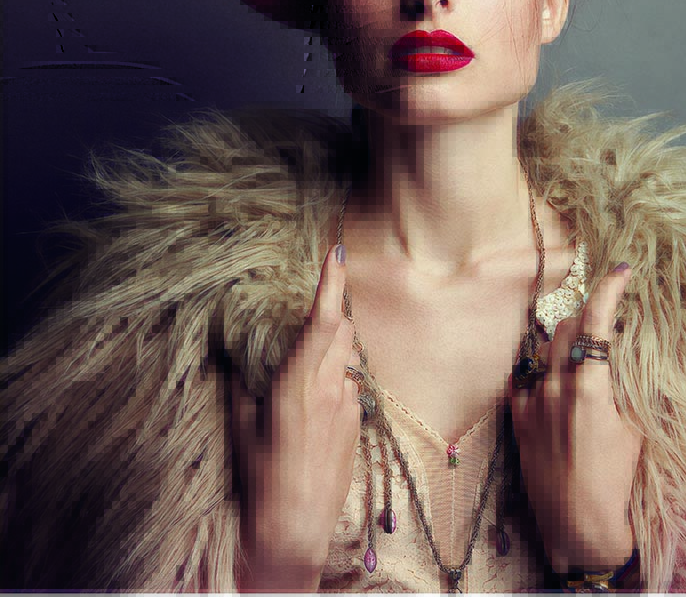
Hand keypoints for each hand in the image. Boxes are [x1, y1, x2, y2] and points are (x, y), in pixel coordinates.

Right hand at [230, 244, 361, 583]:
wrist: (295, 527)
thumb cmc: (260, 478)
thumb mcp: (241, 427)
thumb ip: (241, 386)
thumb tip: (234, 361)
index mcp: (300, 381)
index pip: (324, 319)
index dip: (332, 282)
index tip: (337, 251)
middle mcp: (331, 387)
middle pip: (343, 329)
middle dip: (332, 312)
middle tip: (313, 309)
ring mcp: (348, 405)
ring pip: (349, 356)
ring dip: (334, 348)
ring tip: (308, 364)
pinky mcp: (357, 424)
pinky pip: (351, 386)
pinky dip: (337, 379)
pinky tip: (316, 403)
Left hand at [510, 262, 642, 576]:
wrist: (578, 525)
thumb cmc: (616, 481)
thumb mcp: (634, 430)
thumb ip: (622, 387)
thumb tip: (620, 359)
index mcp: (589, 387)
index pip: (596, 322)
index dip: (608, 290)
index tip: (620, 270)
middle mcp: (554, 387)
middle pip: (566, 326)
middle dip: (586, 315)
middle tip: (604, 321)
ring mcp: (531, 401)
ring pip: (544, 348)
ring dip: (563, 342)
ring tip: (581, 354)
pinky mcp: (517, 418)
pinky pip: (527, 376)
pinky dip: (544, 370)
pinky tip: (556, 383)